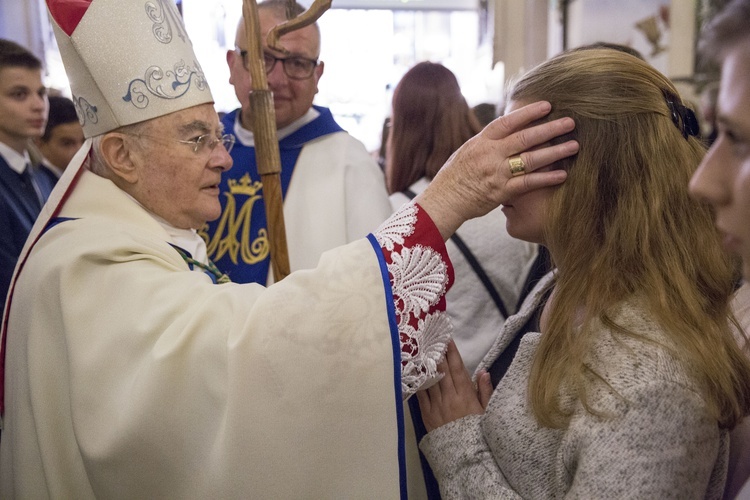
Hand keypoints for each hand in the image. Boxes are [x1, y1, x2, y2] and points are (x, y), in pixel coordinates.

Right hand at [415, 101, 578, 239]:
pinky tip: (562, 174)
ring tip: (574, 145)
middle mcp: (490, 154)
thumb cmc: (456, 174)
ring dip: (555, 152)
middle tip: (570, 122)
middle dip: (550, 128)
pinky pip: (528, 184)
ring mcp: (497, 173)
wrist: (445, 199)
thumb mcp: (469, 150)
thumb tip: (510, 128)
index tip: (548, 105)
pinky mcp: (501, 192)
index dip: (528, 112)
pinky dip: (546, 178)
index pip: (508, 122)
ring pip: (531, 159)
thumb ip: (490, 140)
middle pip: (525, 138)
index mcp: (482, 141)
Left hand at [416, 341, 493, 431]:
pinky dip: (418, 381)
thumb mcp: (487, 412)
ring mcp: (436, 405)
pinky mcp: (426, 414)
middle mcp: (449, 397)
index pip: (457, 369)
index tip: (448, 339)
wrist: (462, 455)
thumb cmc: (476, 432)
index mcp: (466, 395)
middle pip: (442, 371)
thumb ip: (485, 391)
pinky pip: (421, 394)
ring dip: (426, 364)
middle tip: (432, 338)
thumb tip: (484, 372)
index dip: (452, 353)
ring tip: (422, 349)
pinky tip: (415, 371)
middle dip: (438, 353)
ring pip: (430, 379)